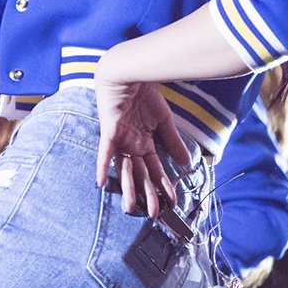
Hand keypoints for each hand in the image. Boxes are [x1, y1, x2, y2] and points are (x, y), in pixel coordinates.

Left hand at [93, 72, 189, 218]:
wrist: (132, 74)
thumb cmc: (146, 96)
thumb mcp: (164, 122)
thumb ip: (173, 142)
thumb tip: (186, 162)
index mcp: (146, 145)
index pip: (156, 170)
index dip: (164, 187)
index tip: (173, 203)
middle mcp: (133, 146)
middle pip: (141, 175)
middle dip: (148, 195)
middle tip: (154, 214)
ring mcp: (121, 141)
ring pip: (124, 170)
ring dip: (128, 189)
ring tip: (131, 208)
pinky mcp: (110, 133)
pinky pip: (105, 153)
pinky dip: (103, 167)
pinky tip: (100, 183)